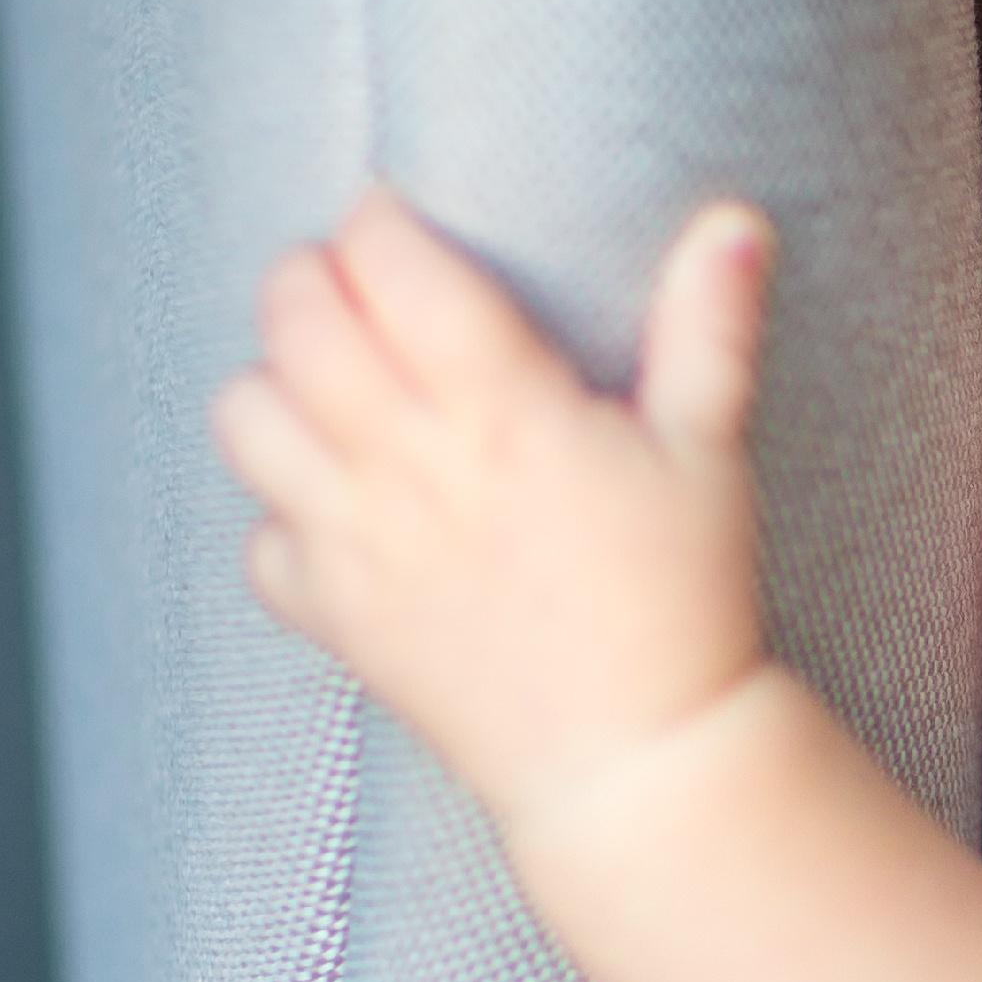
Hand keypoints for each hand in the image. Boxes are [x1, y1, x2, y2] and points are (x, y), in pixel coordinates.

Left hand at [207, 183, 778, 833]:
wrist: (637, 759)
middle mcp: (408, 462)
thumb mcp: (709, 454)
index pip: (388, 263)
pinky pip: (259, 541)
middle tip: (356, 289)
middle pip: (296, 318)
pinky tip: (341, 513)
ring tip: (330, 388)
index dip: (381, 225)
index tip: (401, 226)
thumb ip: (710, 327)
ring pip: (246, 415)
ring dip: (276, 384)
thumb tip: (735, 223)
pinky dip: (282, 517)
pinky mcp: (337, 616)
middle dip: (312, 279)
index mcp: (500, 406)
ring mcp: (357, 541)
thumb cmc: (683, 604)